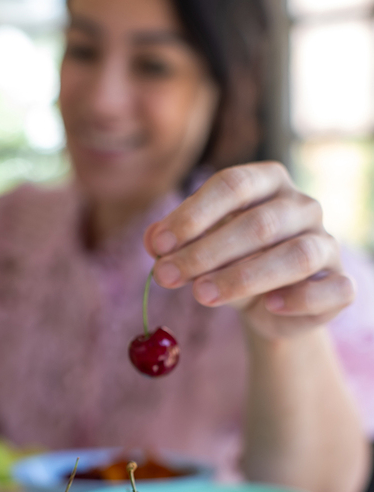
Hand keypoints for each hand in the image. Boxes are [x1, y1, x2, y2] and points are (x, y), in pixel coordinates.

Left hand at [144, 162, 355, 339]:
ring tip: (201, 295)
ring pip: (295, 255)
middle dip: (206, 252)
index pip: (233, 185)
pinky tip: (267, 307)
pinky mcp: (341, 285)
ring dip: (243, 277)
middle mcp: (303, 207)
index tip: (158, 245)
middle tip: (166, 276)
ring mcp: (326, 245)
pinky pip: (331, 290)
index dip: (193, 215)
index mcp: (269, 183)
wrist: (269, 308)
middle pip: (259, 223)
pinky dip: (299, 299)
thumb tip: (152, 241)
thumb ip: (174, 243)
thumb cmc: (230, 266)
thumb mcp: (197, 251)